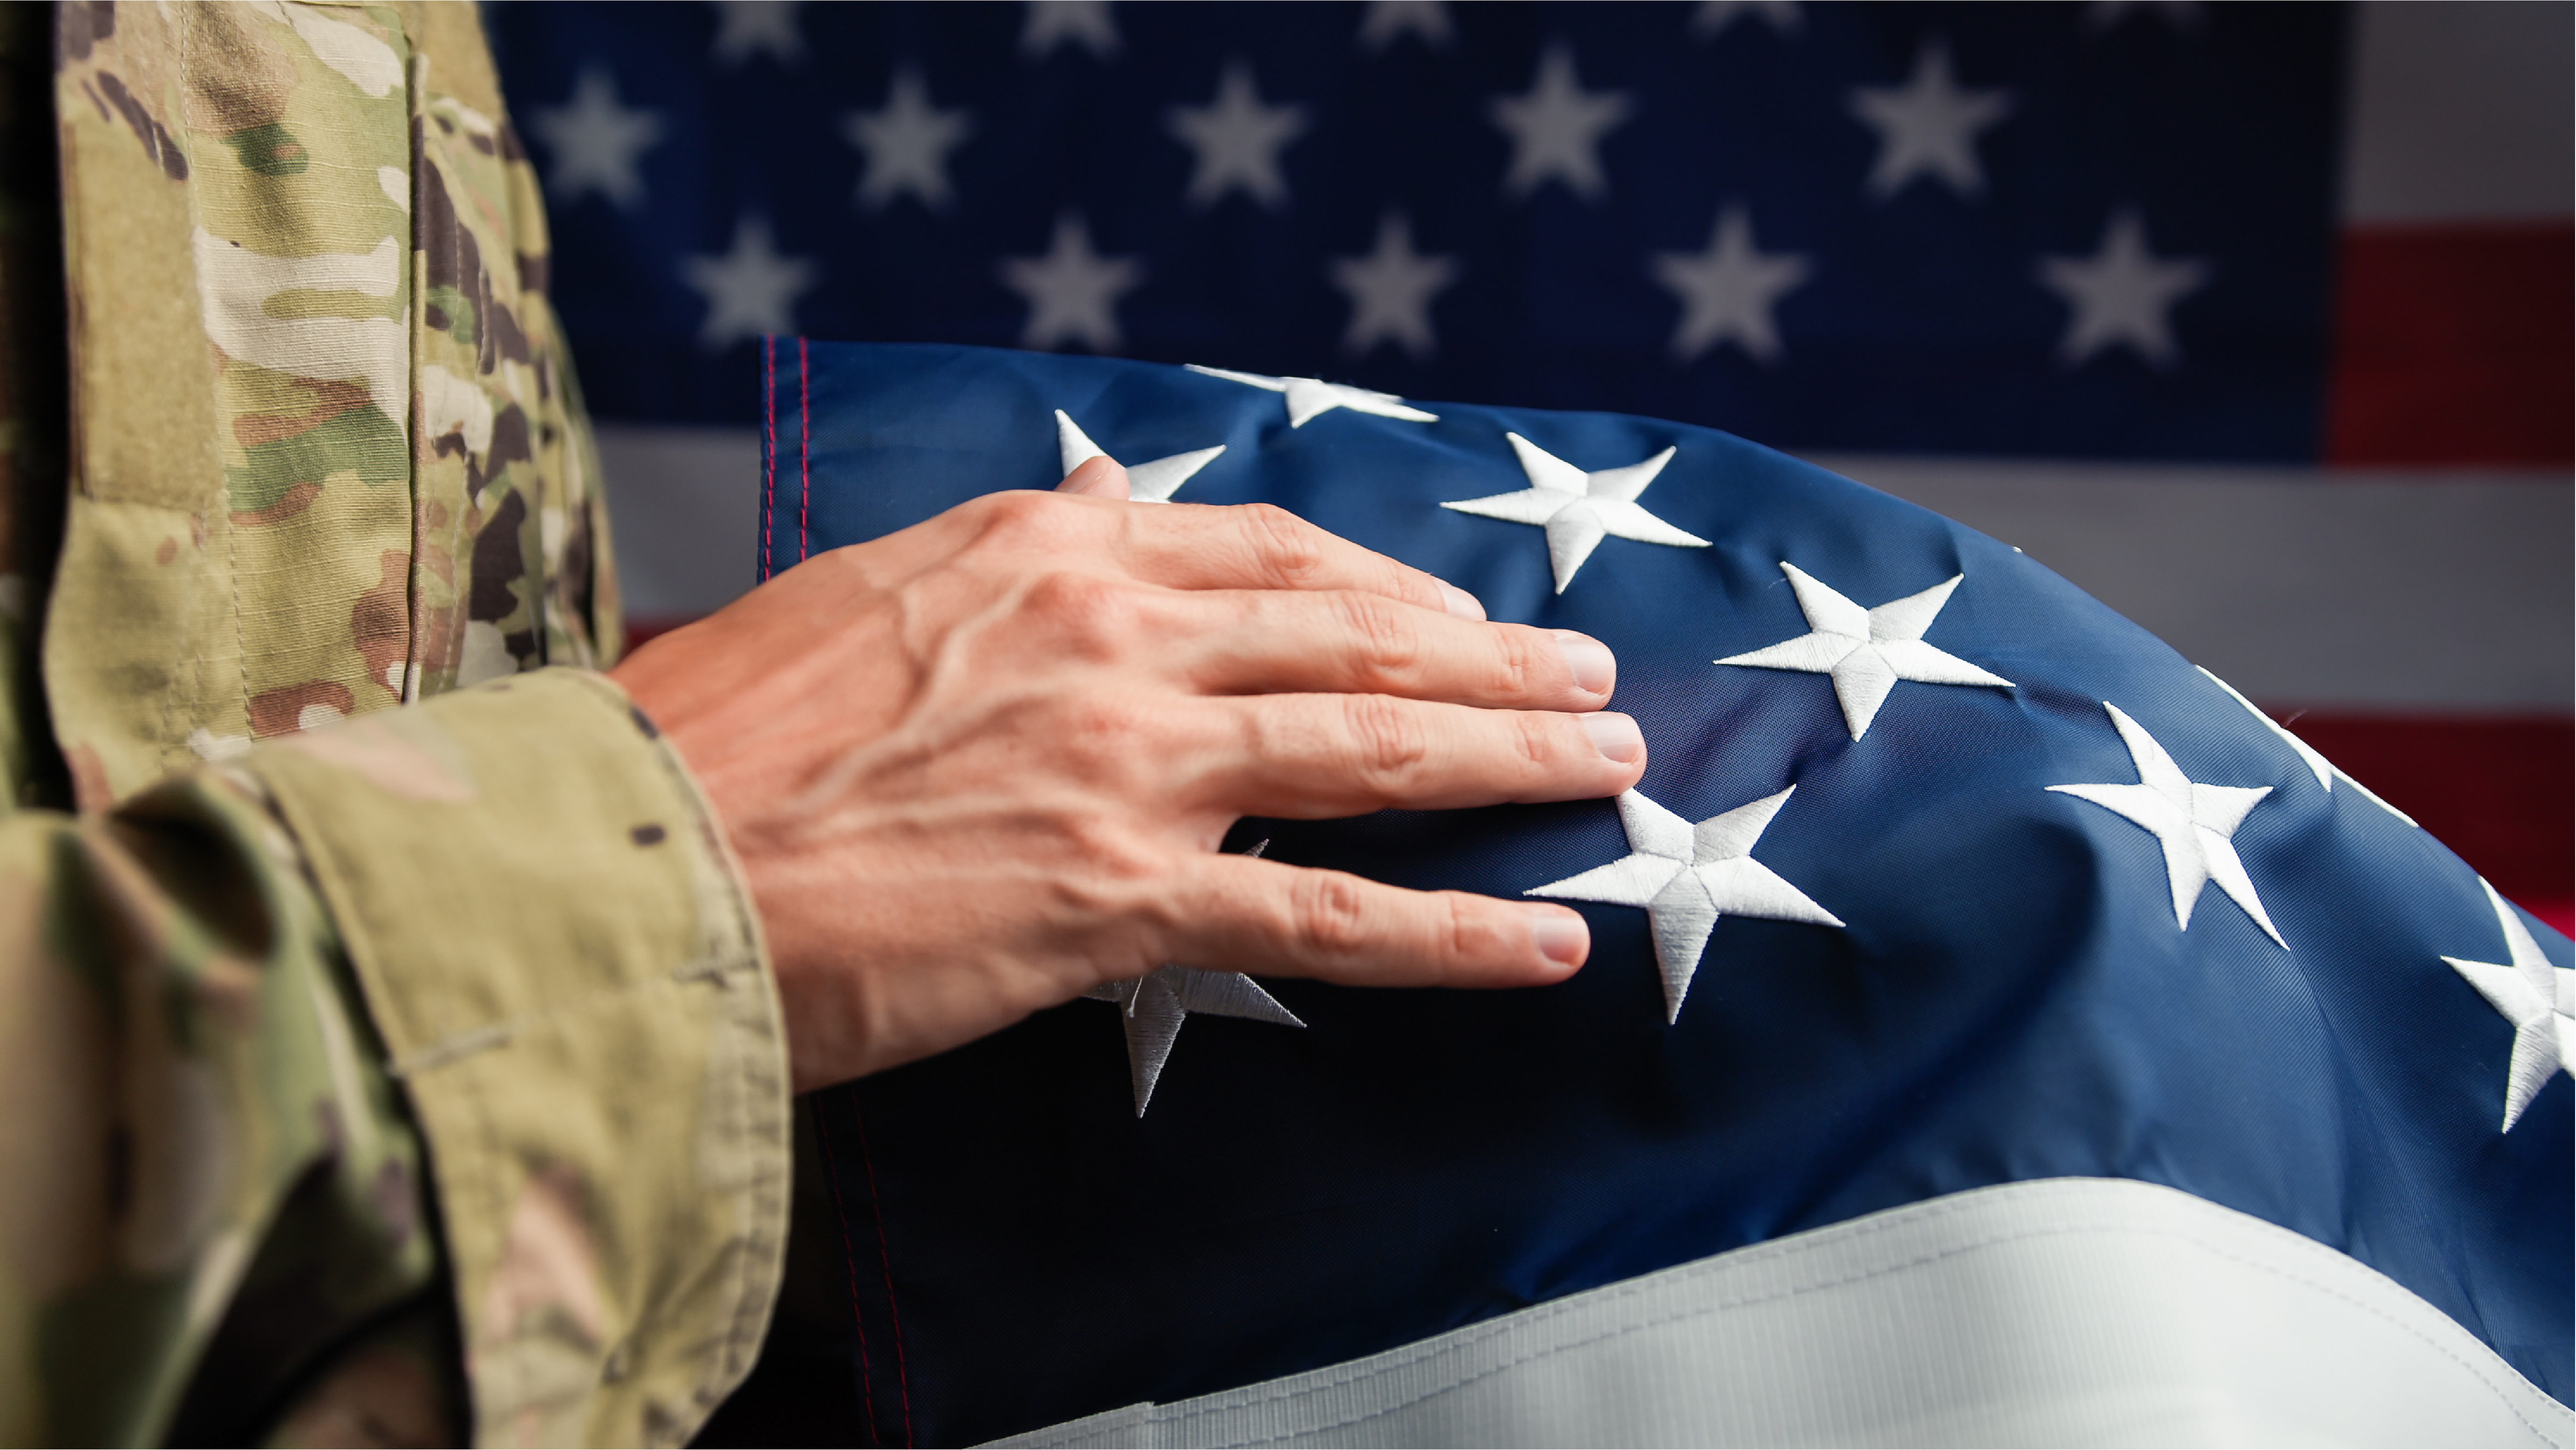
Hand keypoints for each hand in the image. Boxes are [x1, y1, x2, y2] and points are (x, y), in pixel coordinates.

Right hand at [613, 458, 1642, 1091]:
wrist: (629, 859)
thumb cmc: (723, 739)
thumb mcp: (866, 590)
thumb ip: (1005, 548)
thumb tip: (1095, 494)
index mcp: (1044, 554)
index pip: (1266, 552)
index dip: (1386, 584)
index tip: (1456, 610)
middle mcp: (1109, 634)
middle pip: (1356, 636)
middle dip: (1493, 657)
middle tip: (1590, 675)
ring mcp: (1127, 763)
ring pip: (1376, 746)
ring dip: (1514, 754)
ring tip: (1611, 765)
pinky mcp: (1120, 897)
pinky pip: (1330, 916)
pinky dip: (1454, 932)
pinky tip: (1546, 940)